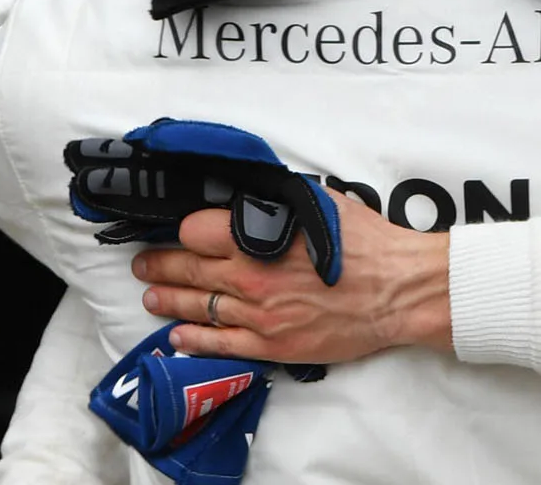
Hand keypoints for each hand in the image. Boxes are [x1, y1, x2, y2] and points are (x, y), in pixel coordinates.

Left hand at [134, 189, 453, 362]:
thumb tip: (251, 195)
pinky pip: (220, 344)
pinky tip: (178, 335)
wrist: (397, 290)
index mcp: (257, 239)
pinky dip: (193, 339)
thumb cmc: (366, 245)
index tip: (176, 231)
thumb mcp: (318, 204)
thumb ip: (277, 202)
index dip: (182, 230)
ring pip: (197, 308)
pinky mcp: (271, 345)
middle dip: (159, 266)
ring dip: (168, 301)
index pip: (194, 232)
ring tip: (151, 296)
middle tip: (144, 264)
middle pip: (186, 270)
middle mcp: (249, 277)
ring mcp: (257, 315)